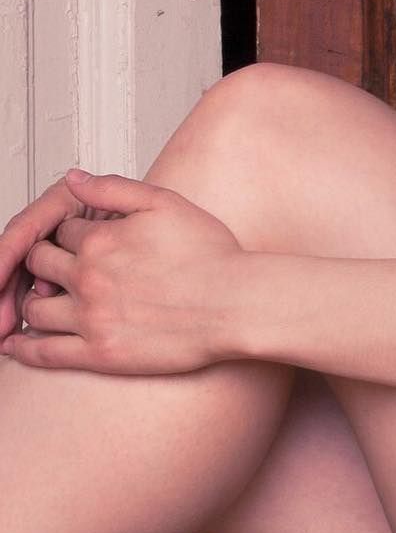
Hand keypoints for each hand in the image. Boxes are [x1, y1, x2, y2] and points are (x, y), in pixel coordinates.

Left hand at [0, 169, 244, 375]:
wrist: (236, 304)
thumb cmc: (212, 255)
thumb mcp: (166, 203)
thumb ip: (113, 187)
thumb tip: (72, 178)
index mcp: (102, 240)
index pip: (62, 230)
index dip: (71, 234)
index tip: (83, 242)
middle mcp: (89, 277)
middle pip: (40, 264)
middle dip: (45, 262)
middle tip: (58, 268)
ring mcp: (91, 318)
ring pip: (35, 308)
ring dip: (34, 301)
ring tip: (45, 300)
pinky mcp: (100, 353)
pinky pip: (43, 353)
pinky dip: (22, 349)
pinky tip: (14, 344)